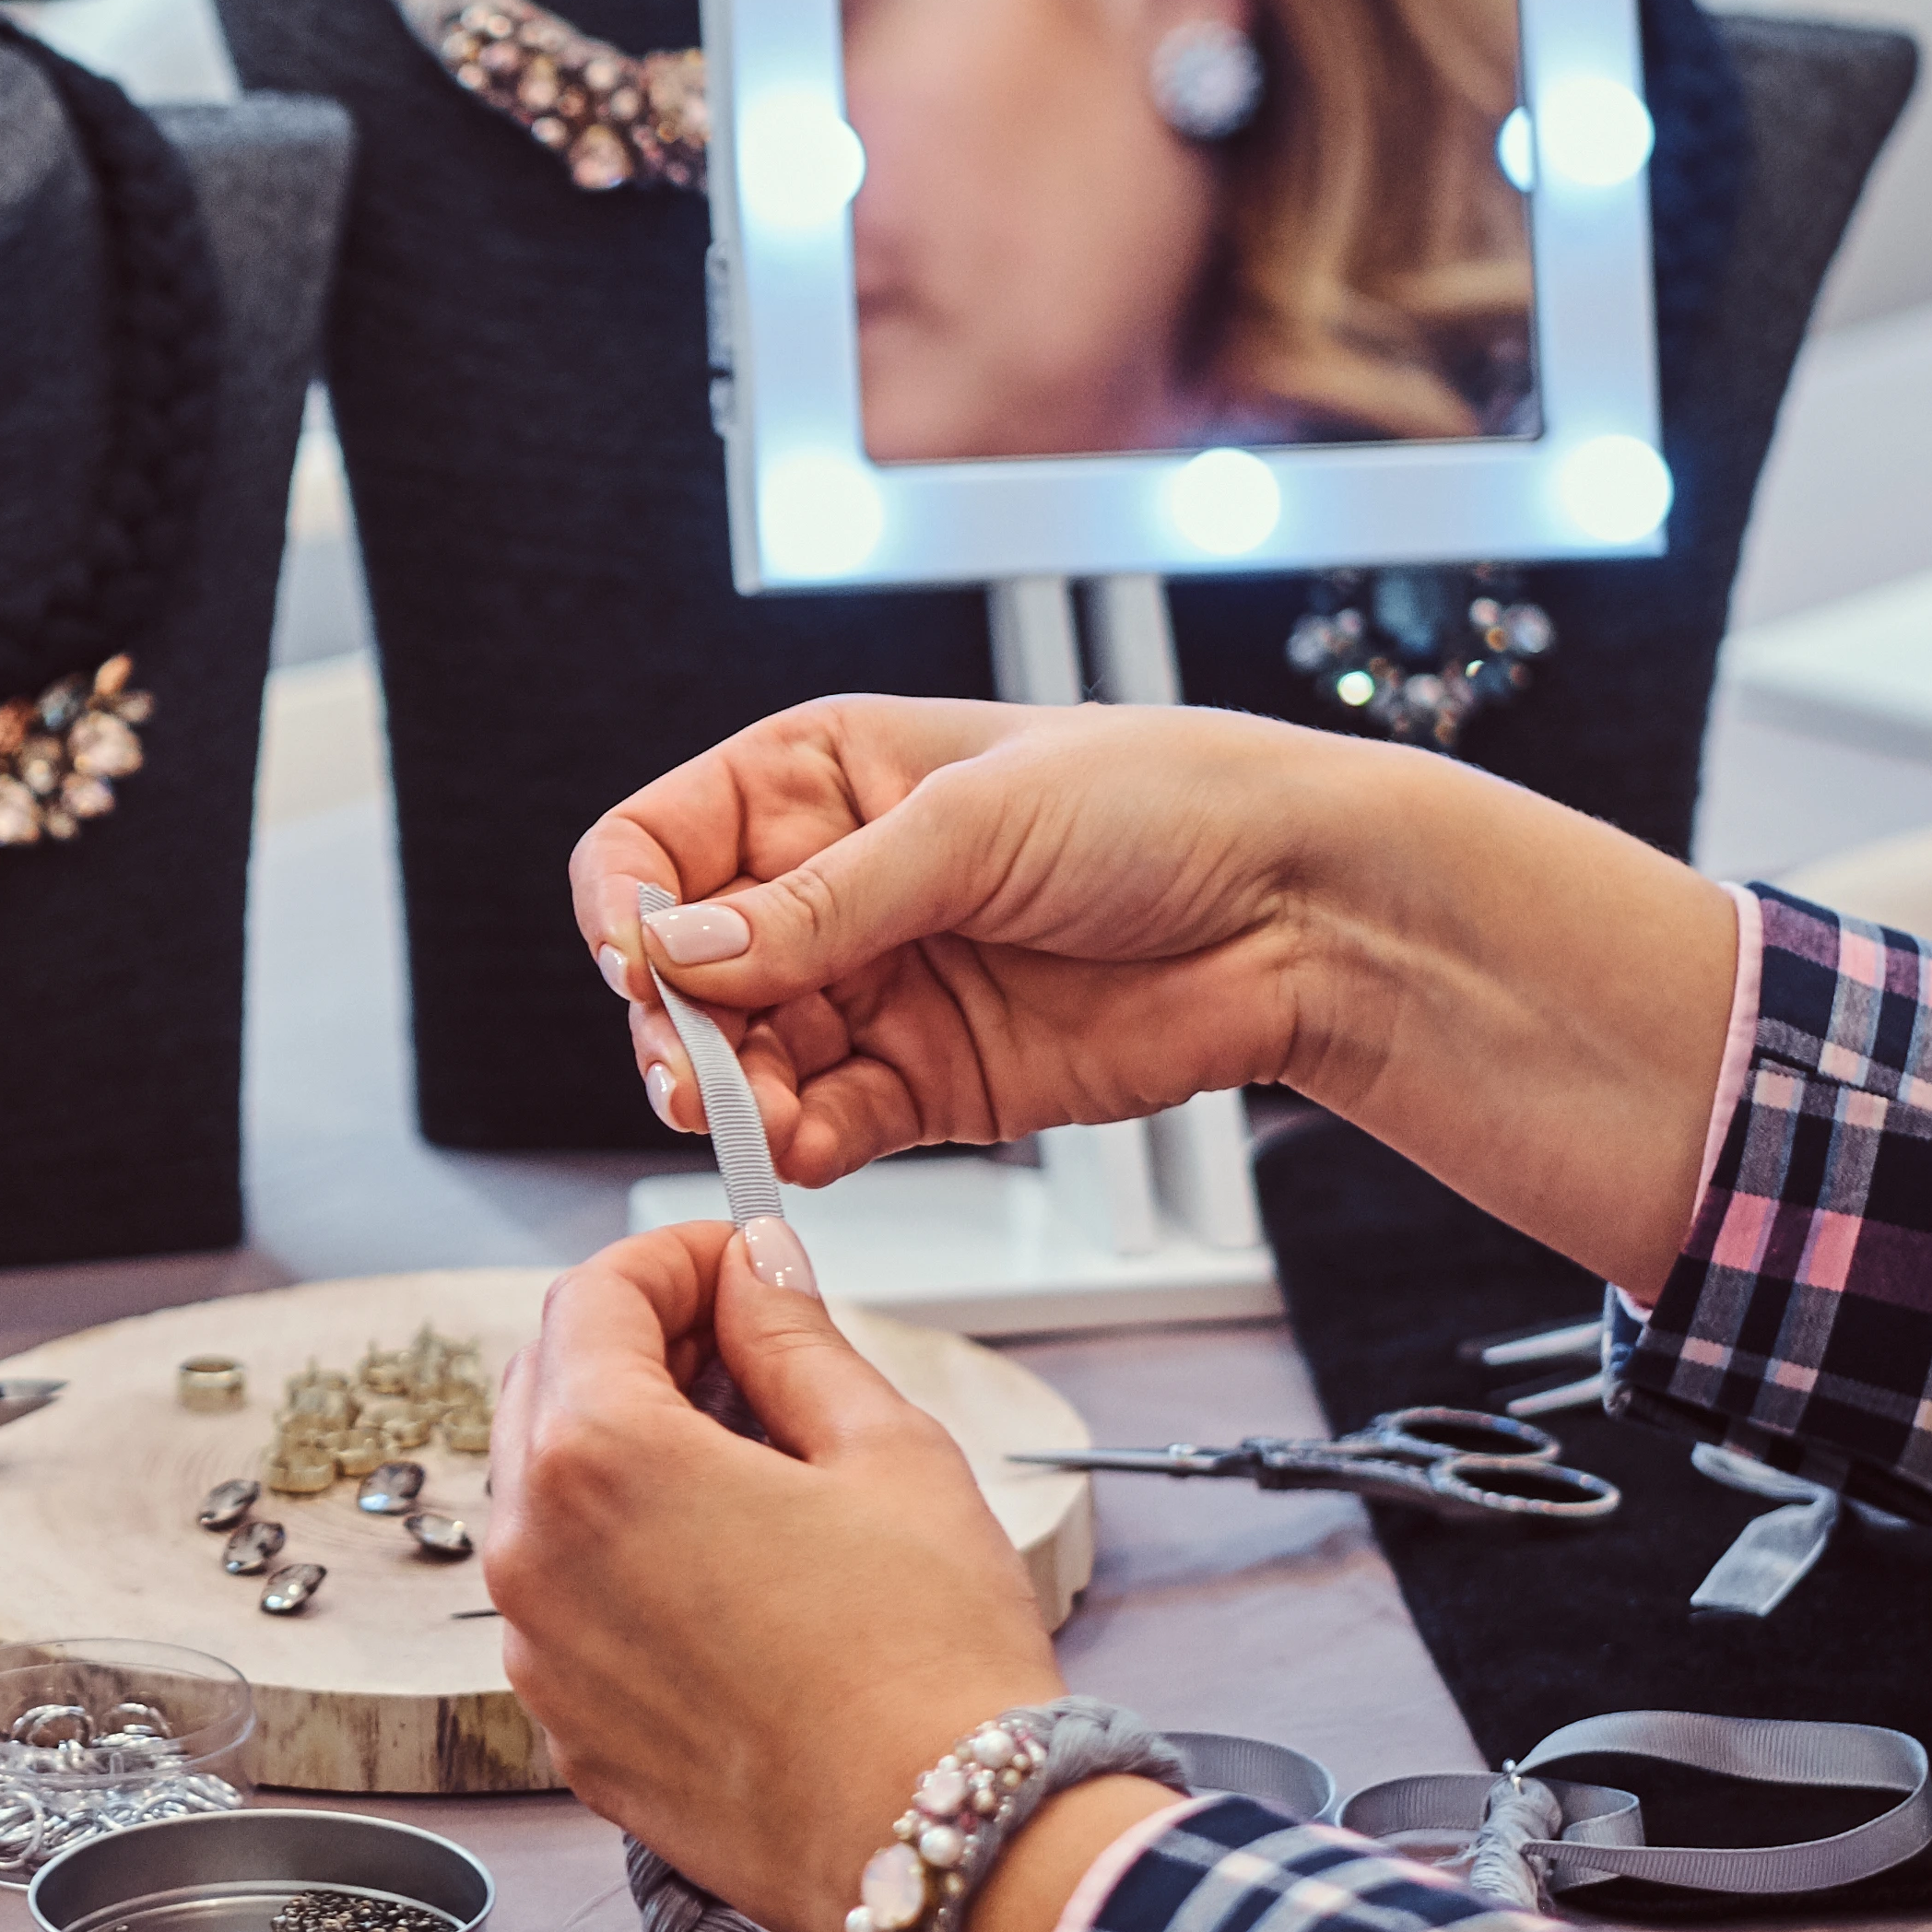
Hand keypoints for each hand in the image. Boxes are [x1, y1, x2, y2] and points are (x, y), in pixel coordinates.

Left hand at [480, 1221, 1062, 1931]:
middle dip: (637, 1343)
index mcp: (597, 1460)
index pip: (588, 1296)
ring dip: (627, 1450)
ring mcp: (539, 1652)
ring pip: (547, 1498)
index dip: (669, 1258)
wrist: (941, 1848)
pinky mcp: (568, 1729)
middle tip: (747, 1347)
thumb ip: (793, 1338)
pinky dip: (625, 1556)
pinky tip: (731, 1567)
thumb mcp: (884, 1448)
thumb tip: (756, 1269)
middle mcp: (533, 1554)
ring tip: (754, 1463)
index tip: (733, 1260)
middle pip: (545, 1385)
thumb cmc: (929, 1661)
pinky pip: (569, 1600)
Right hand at [571, 699, 1345, 1177]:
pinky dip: (802, 1147)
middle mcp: (829, 886)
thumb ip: (826, 900)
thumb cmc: (1163, 802)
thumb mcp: (975, 824)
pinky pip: (824, 1124)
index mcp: (819, 780)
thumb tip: (683, 950)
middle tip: (693, 1075)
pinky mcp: (925, 1081)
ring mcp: (873, 988)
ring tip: (761, 1125)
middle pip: (684, 971)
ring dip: (734, 1100)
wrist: (1302, 911)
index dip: (629, 906)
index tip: (643, 964)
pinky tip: (808, 1151)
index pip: (656, 844)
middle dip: (676, 1026)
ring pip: (742, 1061)